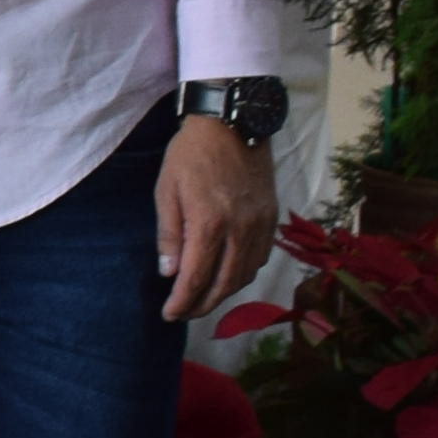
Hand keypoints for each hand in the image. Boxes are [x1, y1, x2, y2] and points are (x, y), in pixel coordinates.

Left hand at [157, 117, 276, 327]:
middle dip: (203, 305)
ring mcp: (260, 224)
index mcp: (210, 224)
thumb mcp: (166, 191)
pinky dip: (243, 273)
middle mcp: (240, 230)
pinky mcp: (271, 217)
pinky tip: (228, 274)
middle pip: (225, 284)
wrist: (233, 122)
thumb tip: (169, 274)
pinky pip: (261, 257)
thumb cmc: (191, 154)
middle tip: (184, 313)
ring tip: (204, 298)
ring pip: (246, 274)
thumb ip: (169, 235)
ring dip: (224, 293)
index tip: (169, 315)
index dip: (182, 302)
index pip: (196, 278)